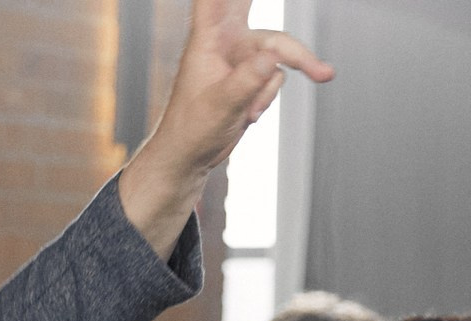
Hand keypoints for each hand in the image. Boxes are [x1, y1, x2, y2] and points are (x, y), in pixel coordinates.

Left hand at [120, 0, 332, 258]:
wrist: (192, 155)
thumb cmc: (191, 129)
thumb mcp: (220, 105)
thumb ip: (246, 80)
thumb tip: (272, 57)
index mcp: (206, 39)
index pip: (213, 0)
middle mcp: (226, 40)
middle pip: (250, 4)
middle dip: (264, 17)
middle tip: (270, 35)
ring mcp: (242, 55)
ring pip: (279, 52)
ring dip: (269, 85)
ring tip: (251, 111)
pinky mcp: (253, 72)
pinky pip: (276, 75)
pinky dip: (267, 96)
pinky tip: (248, 112)